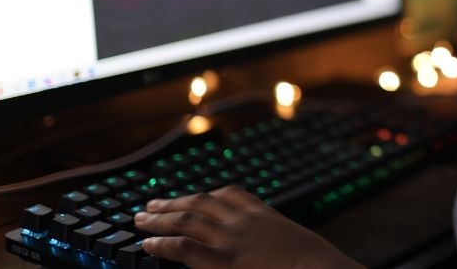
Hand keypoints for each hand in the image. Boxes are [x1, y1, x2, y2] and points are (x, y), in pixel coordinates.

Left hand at [134, 185, 361, 268]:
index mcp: (265, 215)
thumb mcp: (298, 245)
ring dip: (160, 218)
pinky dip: (164, 244)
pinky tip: (149, 245)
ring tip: (141, 219)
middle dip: (174, 202)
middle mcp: (244, 221)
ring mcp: (232, 239)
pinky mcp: (222, 262)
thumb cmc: (316, 264)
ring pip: (187, 220)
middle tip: (152, 204)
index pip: (232, 194)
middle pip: (202, 202)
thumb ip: (277, 241)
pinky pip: (184, 248)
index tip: (194, 196)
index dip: (208, 196)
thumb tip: (270, 249)